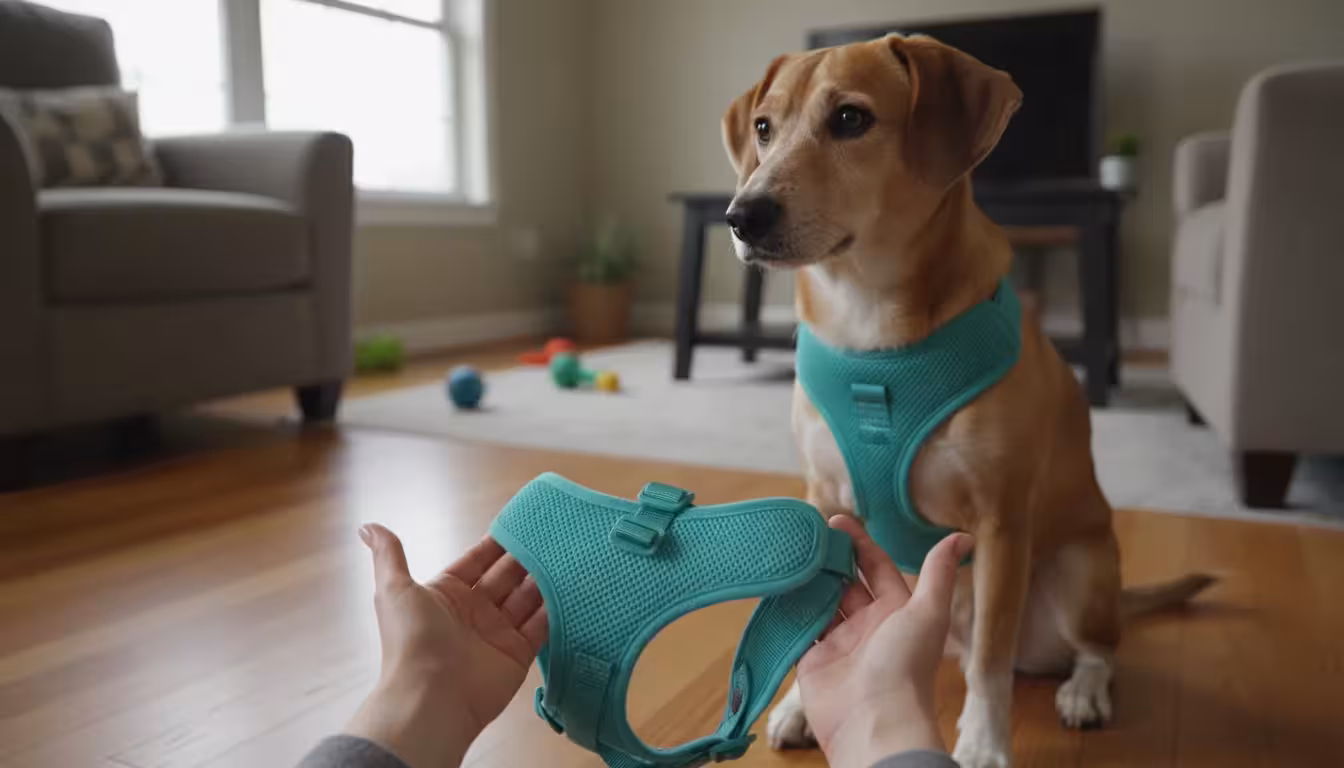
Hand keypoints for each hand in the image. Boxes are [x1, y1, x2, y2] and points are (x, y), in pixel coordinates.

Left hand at [345, 524, 546, 767]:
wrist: (431, 698)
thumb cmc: (412, 640)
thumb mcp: (394, 589)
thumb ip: (389, 555)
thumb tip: (367, 526)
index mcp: (447, 594)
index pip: (477, 561)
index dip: (496, 543)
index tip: (521, 522)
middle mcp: (474, 612)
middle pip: (506, 577)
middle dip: (525, 558)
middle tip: (552, 535)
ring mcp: (498, 633)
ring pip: (526, 599)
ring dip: (543, 579)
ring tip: (568, 555)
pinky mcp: (519, 654)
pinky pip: (541, 626)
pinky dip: (555, 609)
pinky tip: (572, 587)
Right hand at [797, 517, 971, 767]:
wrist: (874, 720)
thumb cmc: (905, 665)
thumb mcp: (927, 612)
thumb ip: (939, 572)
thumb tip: (964, 536)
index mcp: (895, 611)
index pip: (876, 567)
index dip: (858, 542)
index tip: (836, 520)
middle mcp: (866, 624)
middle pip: (845, 581)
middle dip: (828, 558)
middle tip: (806, 535)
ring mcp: (838, 642)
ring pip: (820, 601)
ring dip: (808, 580)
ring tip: (789, 554)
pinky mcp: (811, 658)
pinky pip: (799, 626)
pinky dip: (790, 608)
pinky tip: (779, 586)